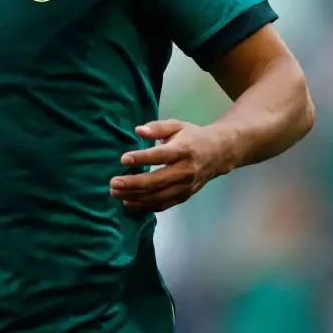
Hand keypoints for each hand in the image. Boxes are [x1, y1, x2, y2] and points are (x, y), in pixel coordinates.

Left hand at [112, 120, 239, 212]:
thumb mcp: (177, 126)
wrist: (219, 153)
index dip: (141, 158)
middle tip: (113, 183)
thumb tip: (138, 130)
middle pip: (157, 181)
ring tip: (116, 193)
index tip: (123, 159)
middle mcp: (186, 170)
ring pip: (159, 196)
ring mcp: (186, 186)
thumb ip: (157, 128)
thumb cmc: (192, 137)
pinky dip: (146, 206)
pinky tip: (129, 202)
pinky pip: (164, 204)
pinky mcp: (185, 195)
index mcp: (184, 150)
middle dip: (133, 184)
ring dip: (136, 197)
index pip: (160, 156)